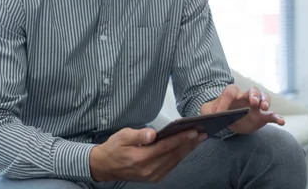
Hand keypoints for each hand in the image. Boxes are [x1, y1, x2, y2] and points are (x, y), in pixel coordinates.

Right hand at [89, 127, 206, 181]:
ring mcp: (152, 175)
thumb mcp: (122, 136)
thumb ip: (138, 135)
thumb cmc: (114, 148)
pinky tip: (187, 148)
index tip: (193, 131)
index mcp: (140, 158)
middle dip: (189, 143)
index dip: (181, 138)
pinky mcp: (154, 177)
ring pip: (175, 161)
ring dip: (188, 150)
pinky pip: (171, 166)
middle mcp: (148, 170)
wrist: (106, 166)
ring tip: (198, 139)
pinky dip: (181, 156)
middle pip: (174, 155)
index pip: (166, 147)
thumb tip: (151, 134)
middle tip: (202, 133)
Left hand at [200, 85, 284, 133]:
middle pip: (252, 90)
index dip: (225, 101)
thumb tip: (212, 113)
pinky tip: (281, 122)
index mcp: (232, 94)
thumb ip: (206, 110)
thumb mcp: (207, 111)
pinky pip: (272, 115)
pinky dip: (278, 117)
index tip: (220, 113)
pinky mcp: (261, 117)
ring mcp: (255, 107)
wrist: (225, 121)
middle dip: (254, 95)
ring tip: (264, 107)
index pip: (230, 92)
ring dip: (265, 101)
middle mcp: (246, 97)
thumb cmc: (216, 113)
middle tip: (253, 102)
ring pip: (264, 98)